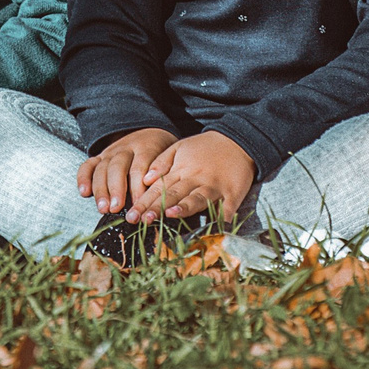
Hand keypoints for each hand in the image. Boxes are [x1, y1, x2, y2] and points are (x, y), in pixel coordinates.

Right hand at [77, 127, 176, 215]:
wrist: (150, 131)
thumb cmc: (161, 152)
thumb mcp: (169, 158)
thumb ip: (164, 173)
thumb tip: (159, 196)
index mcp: (146, 146)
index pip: (140, 167)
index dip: (138, 187)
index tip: (138, 204)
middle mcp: (126, 148)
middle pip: (118, 167)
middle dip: (116, 188)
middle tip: (116, 208)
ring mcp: (111, 152)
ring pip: (102, 168)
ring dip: (101, 189)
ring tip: (103, 208)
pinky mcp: (100, 156)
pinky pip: (88, 165)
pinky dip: (83, 177)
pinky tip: (84, 192)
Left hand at [136, 130, 254, 223]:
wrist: (237, 139)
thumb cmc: (205, 147)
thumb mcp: (180, 147)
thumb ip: (162, 162)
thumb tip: (145, 179)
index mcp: (181, 170)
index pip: (159, 188)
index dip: (144, 202)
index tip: (131, 216)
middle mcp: (196, 179)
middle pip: (174, 195)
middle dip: (157, 208)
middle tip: (141, 221)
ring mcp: (214, 187)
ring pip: (197, 199)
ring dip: (184, 207)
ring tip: (170, 215)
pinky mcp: (232, 193)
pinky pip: (226, 208)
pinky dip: (221, 218)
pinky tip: (214, 229)